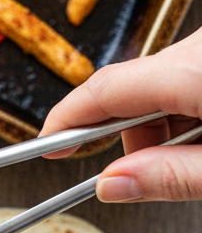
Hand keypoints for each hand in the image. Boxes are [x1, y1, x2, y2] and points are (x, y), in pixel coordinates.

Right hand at [41, 26, 201, 201]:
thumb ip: (171, 177)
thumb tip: (111, 185)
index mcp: (194, 70)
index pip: (104, 89)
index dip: (66, 120)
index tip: (47, 146)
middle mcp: (199, 47)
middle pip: (130, 90)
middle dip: (130, 139)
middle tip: (144, 178)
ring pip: (157, 87)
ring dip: (162, 128)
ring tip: (195, 161)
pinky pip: (182, 79)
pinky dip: (184, 112)